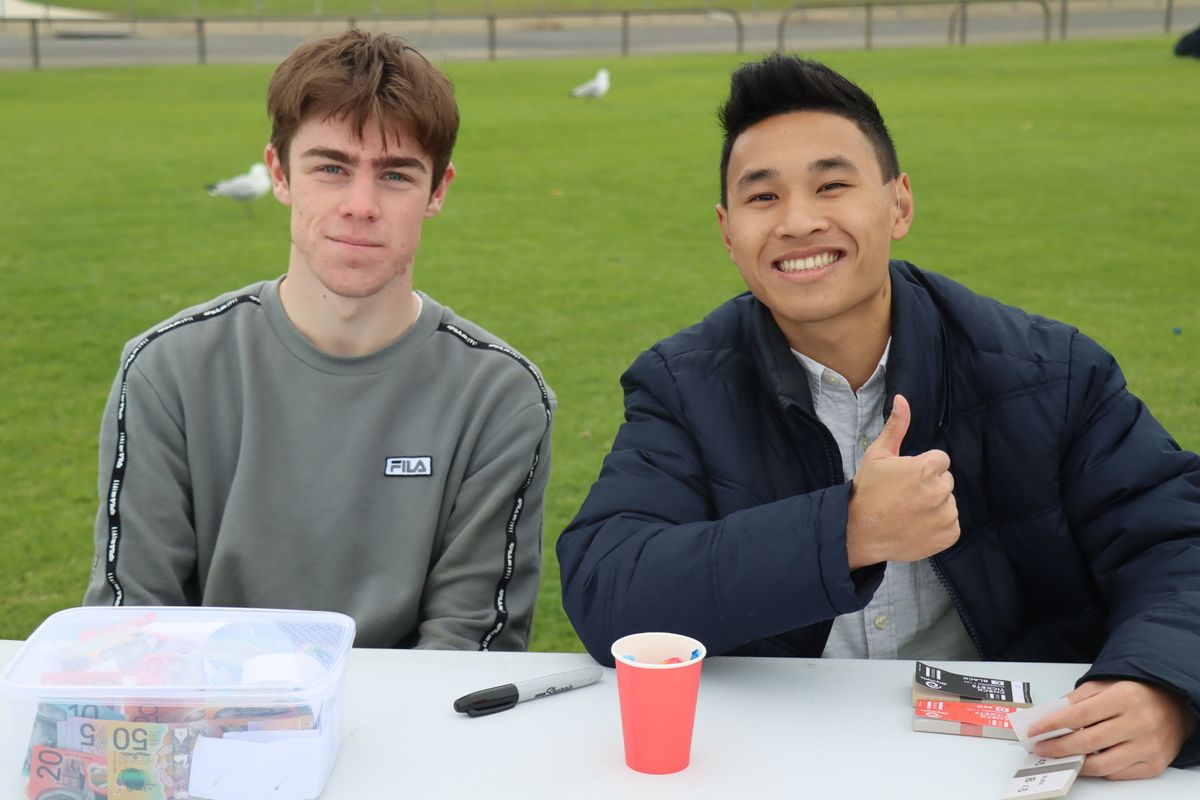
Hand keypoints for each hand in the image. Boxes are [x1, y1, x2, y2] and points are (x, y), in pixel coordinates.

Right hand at [845, 394, 958, 569]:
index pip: (940, 461)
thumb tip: (902, 398)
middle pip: (945, 481)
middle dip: (930, 486)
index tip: (904, 479)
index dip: (922, 468)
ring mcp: (946, 515)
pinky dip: (938, 526)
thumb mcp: (878, 455)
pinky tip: (917, 526)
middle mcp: (940, 491)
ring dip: (934, 506)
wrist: (858, 532)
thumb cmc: (867, 491)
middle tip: (904, 496)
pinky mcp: (948, 534)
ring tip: (909, 513)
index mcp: (926, 468)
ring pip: (948, 502)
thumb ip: (896, 427)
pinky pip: (951, 524)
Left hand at [1029, 680, 1198, 778]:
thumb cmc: (1136, 693)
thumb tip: (1047, 717)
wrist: (1175, 706)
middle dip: (1058, 747)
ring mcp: (1148, 747)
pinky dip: (1097, 769)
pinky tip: (1085, 761)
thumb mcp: (1104, 686)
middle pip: (1088, 741)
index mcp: (1124, 698)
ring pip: (1101, 764)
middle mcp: (1139, 723)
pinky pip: (1117, 773)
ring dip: (1075, 763)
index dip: (1053, 724)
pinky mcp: (1154, 765)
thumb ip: (1075, 699)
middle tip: (1041, 748)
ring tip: (1059, 757)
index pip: (1079, 714)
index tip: (1034, 730)